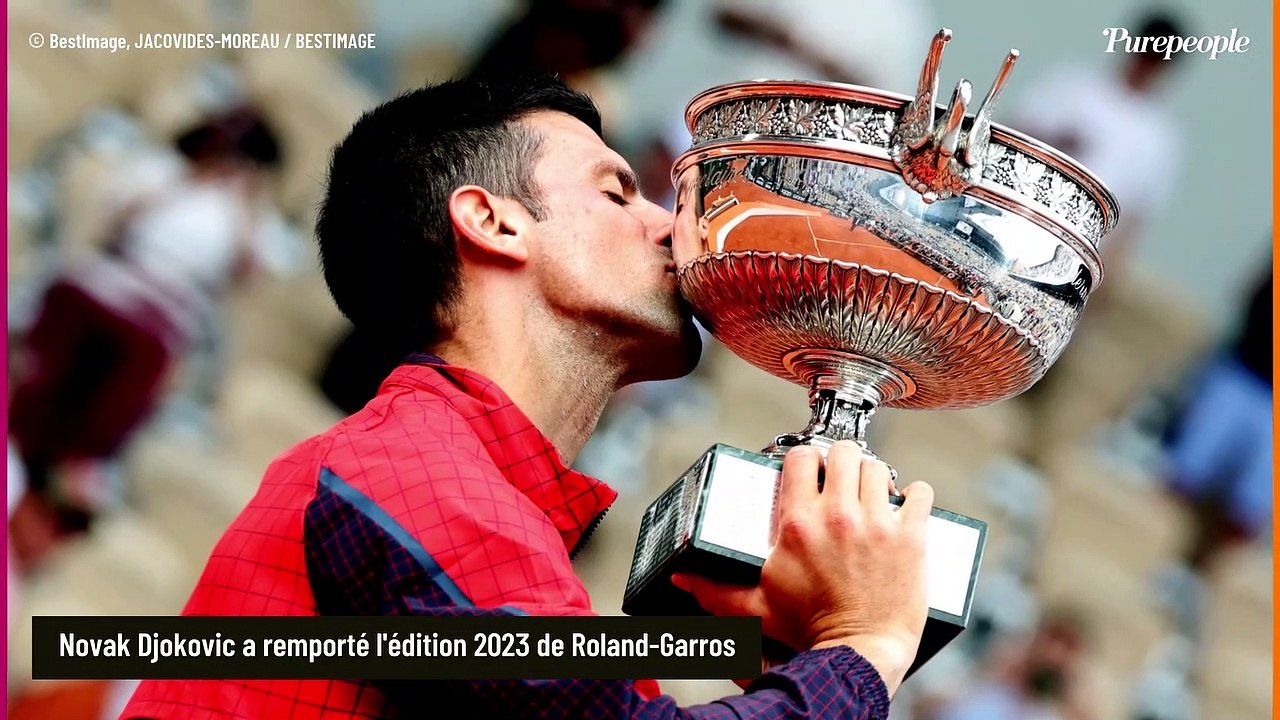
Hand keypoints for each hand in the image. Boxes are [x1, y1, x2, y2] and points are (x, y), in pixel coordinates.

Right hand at [672, 441, 932, 695]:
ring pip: (879, 467)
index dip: (804, 460)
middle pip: (843, 453)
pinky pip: (920, 493)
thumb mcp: (755, 608)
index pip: (800, 459)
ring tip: (871, 493)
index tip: (808, 471)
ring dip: (875, 476)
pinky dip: (915, 495)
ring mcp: (877, 523)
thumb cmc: (808, 632)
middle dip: (841, 461)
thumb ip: (714, 590)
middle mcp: (837, 515)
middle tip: (841, 479)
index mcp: (797, 524)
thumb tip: (683, 579)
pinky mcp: (911, 537)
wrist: (858, 655)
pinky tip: (907, 504)